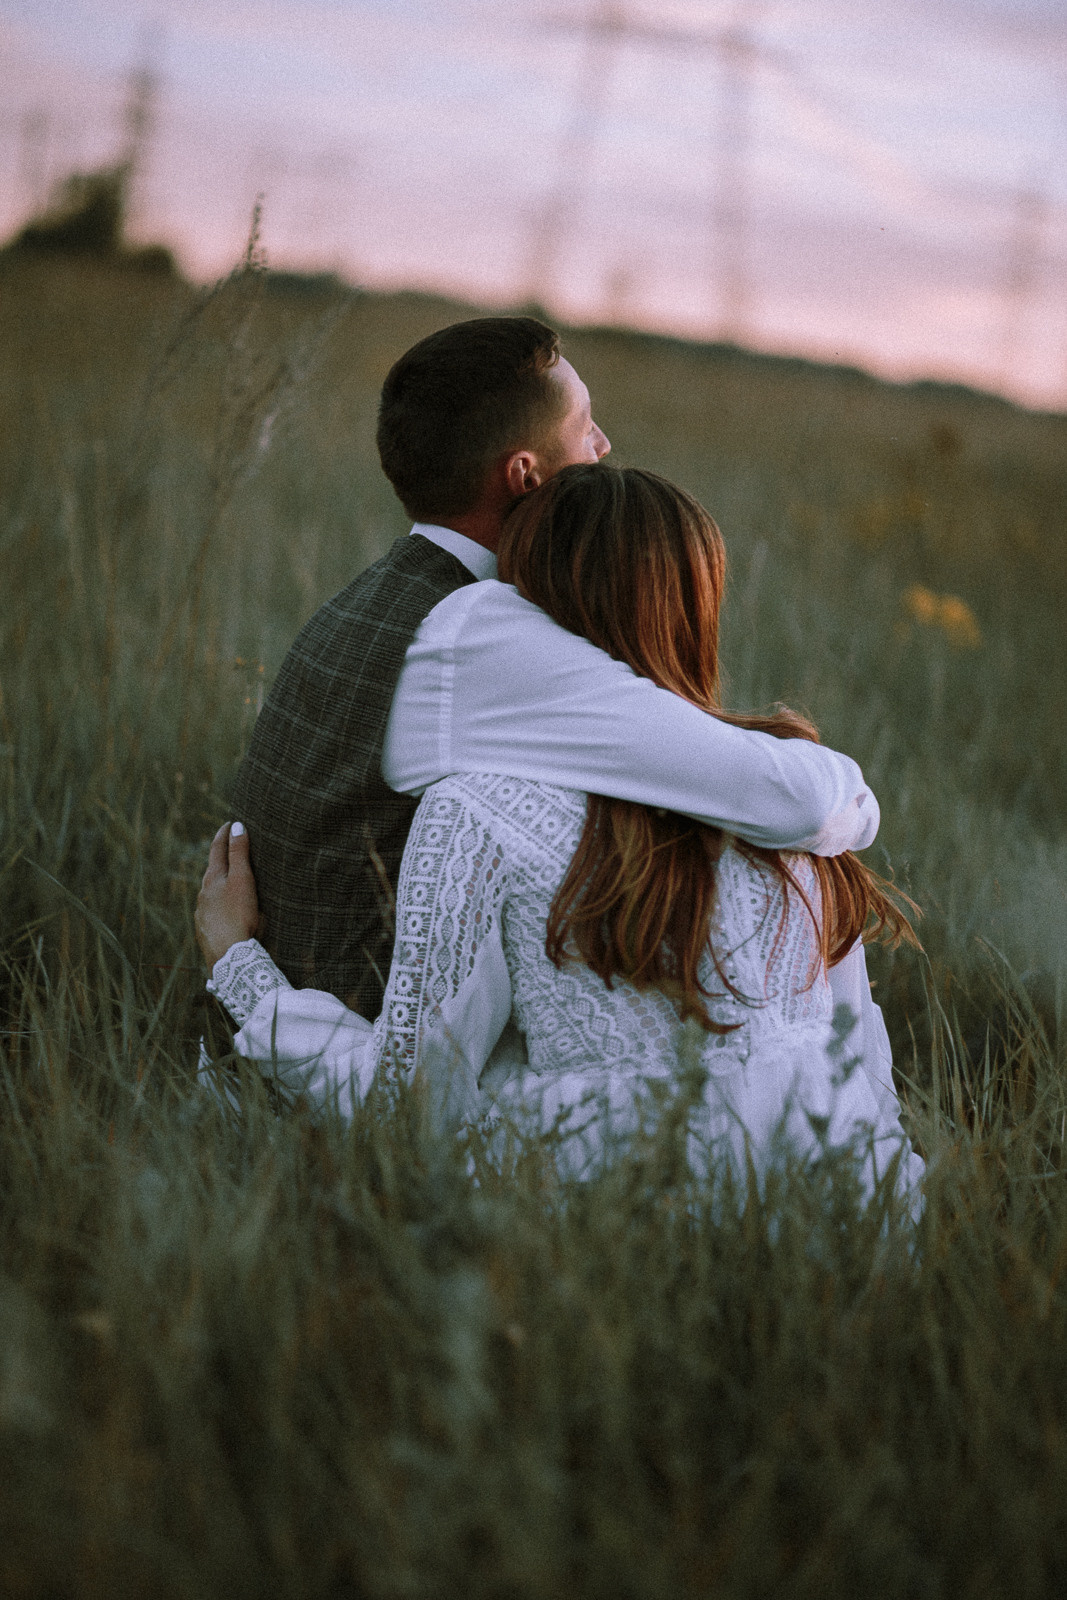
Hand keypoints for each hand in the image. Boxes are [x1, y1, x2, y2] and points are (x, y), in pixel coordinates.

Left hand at [195, 822, 260, 970]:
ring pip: (210, 893)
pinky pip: (212, 912)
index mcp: (213, 879)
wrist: (228, 955)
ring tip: (231, 883)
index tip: (230, 823)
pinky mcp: (205, 931)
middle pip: (212, 871)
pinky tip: (226, 913)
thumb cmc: (239, 915)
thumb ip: (239, 853)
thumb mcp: (243, 880)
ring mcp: (202, 913)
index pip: (217, 849)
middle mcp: (203, 894)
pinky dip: (219, 905)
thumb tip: (237, 826)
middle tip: (230, 849)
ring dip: (220, 885)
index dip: (224, 834)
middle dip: (221, 860)